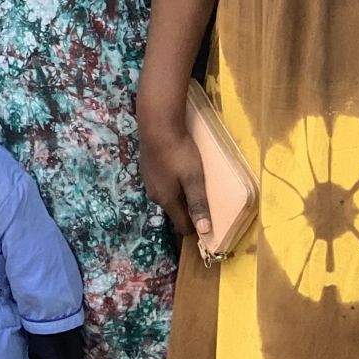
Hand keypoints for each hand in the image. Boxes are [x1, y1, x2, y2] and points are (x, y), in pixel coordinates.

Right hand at [138, 109, 211, 239]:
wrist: (157, 126)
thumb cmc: (179, 153)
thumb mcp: (194, 179)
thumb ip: (198, 204)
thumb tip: (204, 232)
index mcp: (167, 201)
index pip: (182, 226)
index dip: (196, 228)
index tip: (210, 221)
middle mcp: (155, 196)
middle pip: (175, 212)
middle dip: (189, 211)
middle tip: (205, 198)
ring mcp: (148, 182)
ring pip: (168, 197)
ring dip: (180, 195)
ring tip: (193, 182)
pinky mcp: (147, 170)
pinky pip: (162, 184)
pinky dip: (172, 183)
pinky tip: (178, 169)